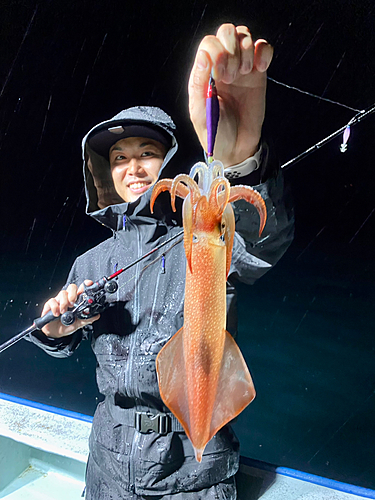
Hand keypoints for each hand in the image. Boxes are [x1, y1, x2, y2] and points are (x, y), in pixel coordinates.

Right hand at [41, 280, 99, 337]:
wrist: (56, 333)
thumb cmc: (67, 325)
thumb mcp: (79, 323)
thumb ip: (88, 319)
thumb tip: (97, 315)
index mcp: (77, 301)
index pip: (81, 289)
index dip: (85, 285)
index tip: (88, 284)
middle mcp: (68, 298)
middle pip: (72, 287)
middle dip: (73, 294)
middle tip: (72, 304)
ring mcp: (59, 300)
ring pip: (62, 293)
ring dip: (64, 303)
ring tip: (64, 312)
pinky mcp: (50, 304)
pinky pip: (52, 301)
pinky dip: (55, 307)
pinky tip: (57, 314)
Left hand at [188, 23, 272, 166]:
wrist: (236, 148)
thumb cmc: (215, 133)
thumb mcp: (201, 113)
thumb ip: (199, 84)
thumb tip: (204, 56)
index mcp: (204, 73)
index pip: (209, 44)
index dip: (217, 53)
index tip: (221, 77)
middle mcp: (221, 66)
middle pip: (226, 33)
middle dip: (231, 50)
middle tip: (231, 76)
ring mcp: (240, 68)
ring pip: (244, 36)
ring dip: (246, 52)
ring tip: (245, 75)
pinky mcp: (258, 73)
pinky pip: (263, 48)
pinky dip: (264, 52)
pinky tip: (261, 68)